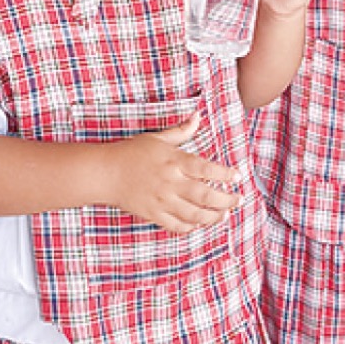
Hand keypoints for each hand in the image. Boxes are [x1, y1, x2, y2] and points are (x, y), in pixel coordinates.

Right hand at [103, 119, 238, 233]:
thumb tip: (198, 116)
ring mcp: (162, 201)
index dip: (225, 174)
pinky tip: (199, 223)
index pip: (206, 169)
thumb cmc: (132, 152)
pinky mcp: (153, 214)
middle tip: (238, 199)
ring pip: (194, 215)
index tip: (237, 176)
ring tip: (224, 214)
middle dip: (226, 200)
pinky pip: (176, 226)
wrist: (106, 173)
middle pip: (205, 195)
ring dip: (213, 217)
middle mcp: (170, 183)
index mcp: (174, 161)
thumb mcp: (157, 139)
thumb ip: (181, 131)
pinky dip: (191, 227)